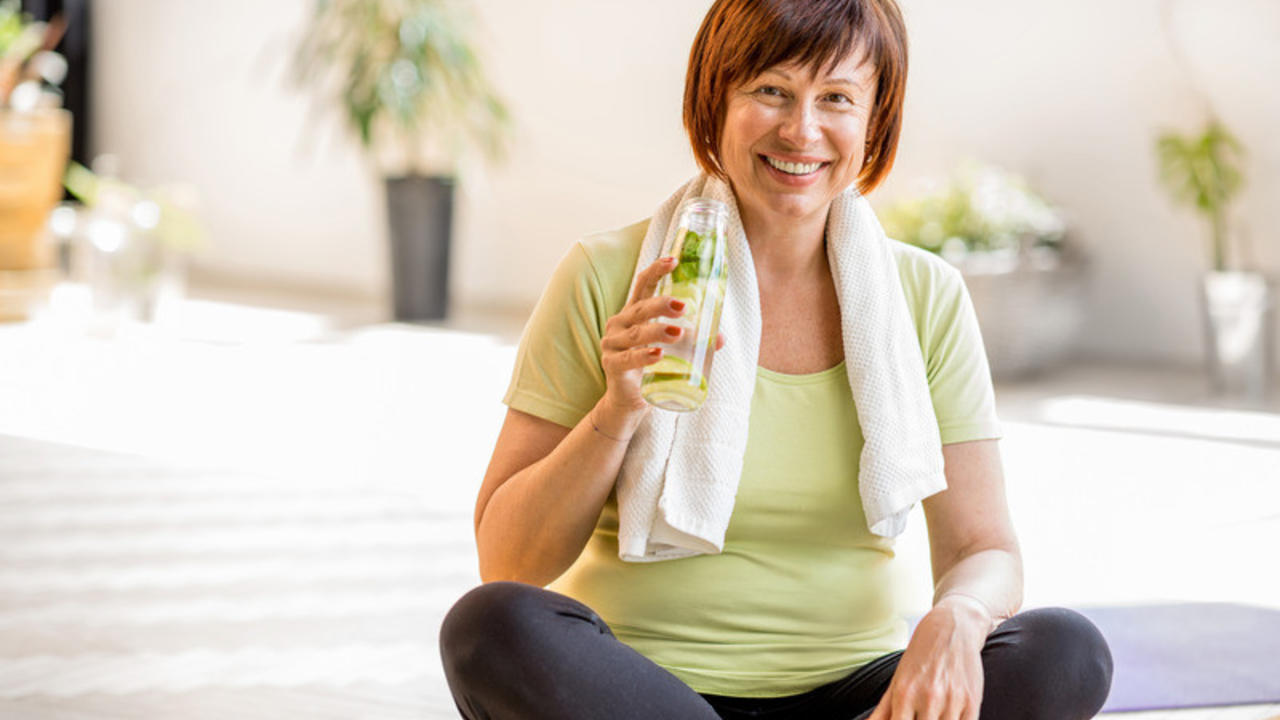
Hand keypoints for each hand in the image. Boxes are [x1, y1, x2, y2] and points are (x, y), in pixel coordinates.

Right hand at [599, 256, 724, 418]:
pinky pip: (628, 359)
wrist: (629, 401)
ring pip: (637, 333)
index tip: (674, 260)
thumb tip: (720, 337)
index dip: (656, 270)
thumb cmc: (650, 367)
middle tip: (683, 306)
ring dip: (658, 331)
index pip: (642, 285)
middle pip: (641, 308)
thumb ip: (693, 340)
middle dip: (662, 304)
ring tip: (678, 333)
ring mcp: (613, 344)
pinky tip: (658, 355)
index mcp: (633, 313)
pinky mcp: (611, 365)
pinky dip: (643, 356)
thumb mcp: (671, 349)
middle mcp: (619, 324)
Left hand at [868, 598, 989, 719]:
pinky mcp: (972, 702)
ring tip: (933, 713)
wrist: (952, 628)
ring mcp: (953, 700)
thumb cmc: (921, 657)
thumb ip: (882, 711)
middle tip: (919, 714)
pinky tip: (948, 715)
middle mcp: (928, 697)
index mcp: (904, 693)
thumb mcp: (897, 680)